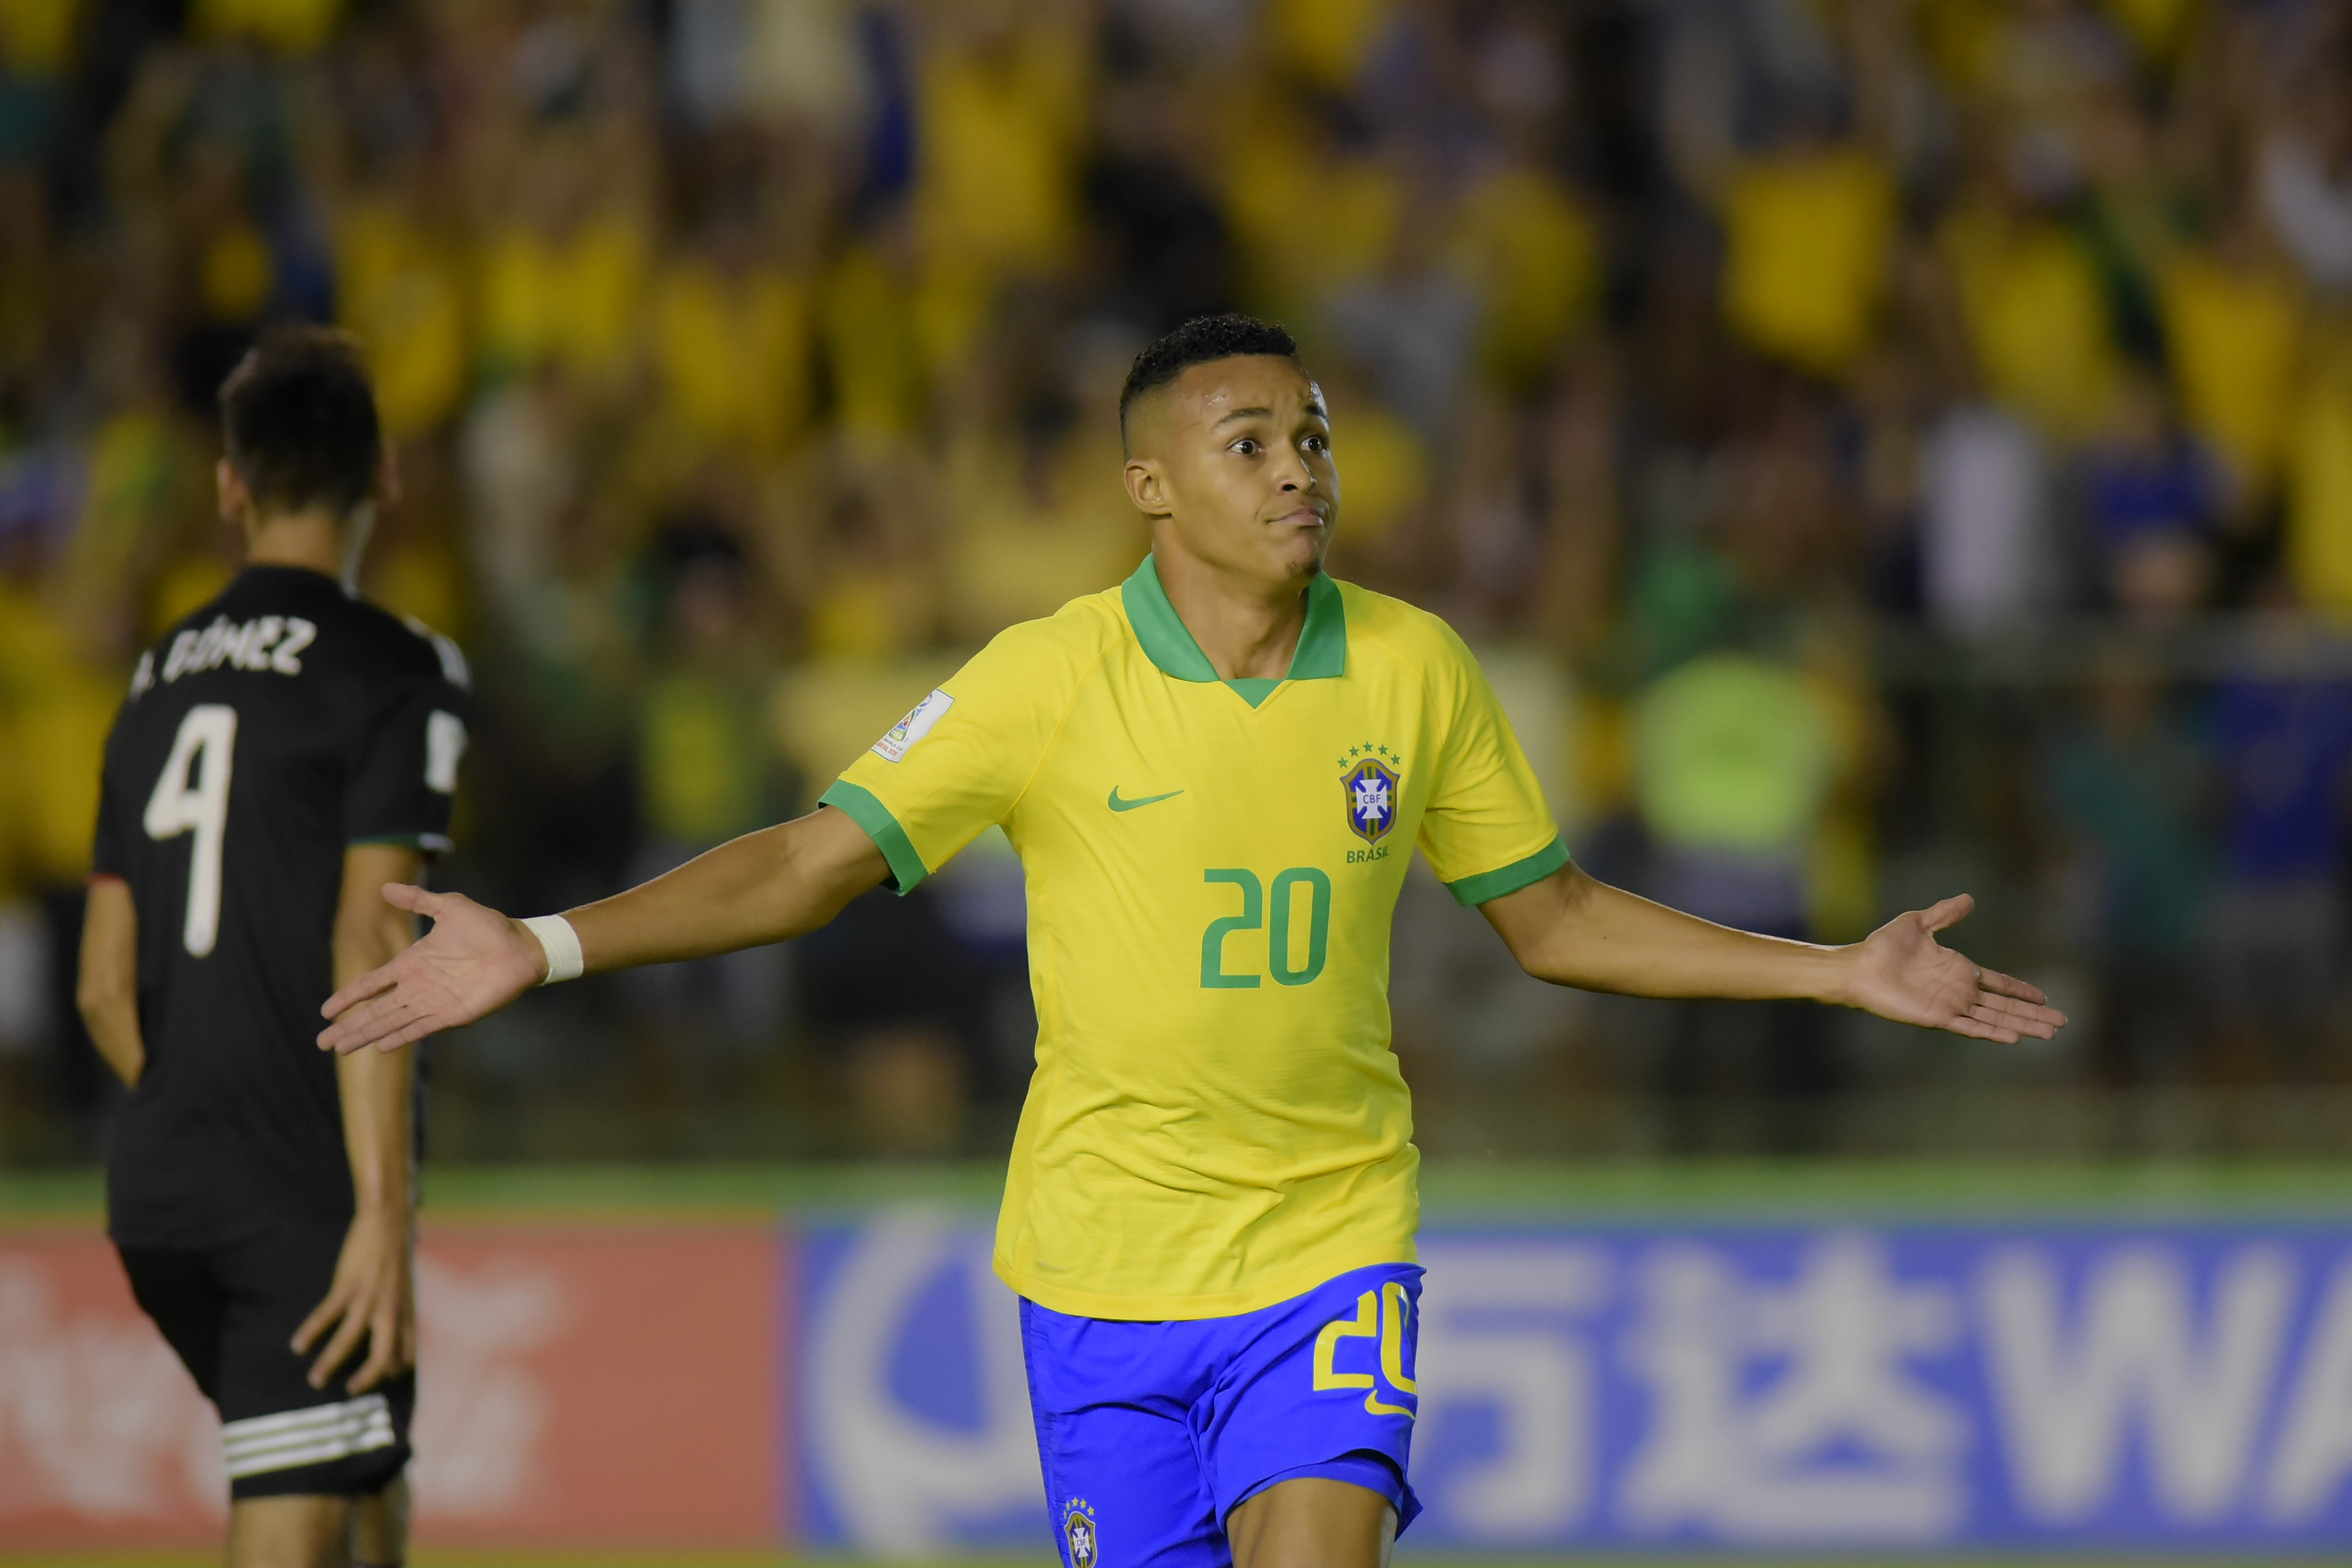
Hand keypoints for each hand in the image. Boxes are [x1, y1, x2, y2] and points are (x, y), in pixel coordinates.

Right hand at [293, 1207, 413, 1393]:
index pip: (406, 1353)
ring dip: (330, 1363)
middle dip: (366, 1380)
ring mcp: (369, 1298)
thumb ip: (399, 1311)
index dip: (395, 1372)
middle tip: (350, 1393)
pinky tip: (297, 1345)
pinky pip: (327, 1316)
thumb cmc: (395, 1256)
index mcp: (406, 1312)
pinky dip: (311, 1332)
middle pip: (383, 1356)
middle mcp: (391, 1310)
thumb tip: (390, 1331)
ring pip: (349, 1341)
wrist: (388, 1222)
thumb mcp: (405, 1287)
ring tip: (315, 1380)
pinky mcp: (348, 1286)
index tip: (381, 1384)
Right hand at [318, 885, 544, 1054]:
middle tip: (322, 1043)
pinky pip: (420, 1028)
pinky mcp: (452, 1014)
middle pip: (374, 1010)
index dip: (349, 997)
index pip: (371, 984)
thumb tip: (385, 887)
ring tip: (341, 1049)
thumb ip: (418, 899)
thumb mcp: (450, 906)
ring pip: (391, 1022)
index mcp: (412, 963)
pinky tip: (381, 1047)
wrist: (521, 946)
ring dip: (366, 1035)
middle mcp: (417, 986)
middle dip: (348, 1026)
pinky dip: (401, 1037)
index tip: (326, 1011)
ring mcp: (433, 1002)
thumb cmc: (488, 926)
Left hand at [1842, 894, 2066, 1042]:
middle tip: (2062, 1022)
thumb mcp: (1919, 922)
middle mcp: (1960, 991)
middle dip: (2033, 1014)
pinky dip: (1992, 1032)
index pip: (1999, 983)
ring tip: (2049, 1033)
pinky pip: (1971, 1027)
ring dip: (2023, 1025)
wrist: (1860, 965)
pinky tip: (2014, 1037)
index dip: (2021, 990)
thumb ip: (1945, 914)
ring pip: (1996, 1018)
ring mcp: (1951, 1006)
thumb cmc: (1884, 946)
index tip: (2044, 997)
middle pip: (2005, 1005)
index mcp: (1959, 970)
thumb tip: (1969, 898)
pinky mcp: (1938, 1017)